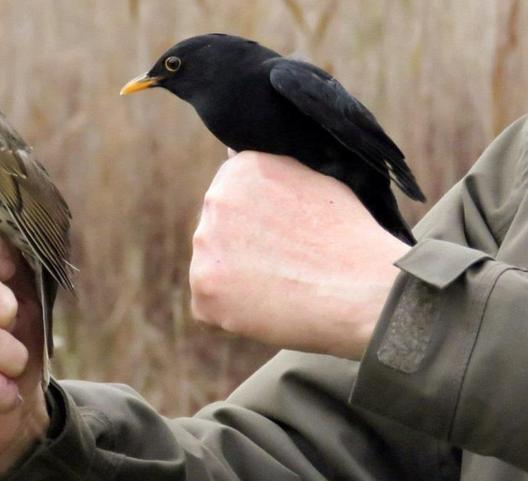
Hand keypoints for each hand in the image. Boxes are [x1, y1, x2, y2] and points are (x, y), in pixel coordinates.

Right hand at [0, 206, 48, 479]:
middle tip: (12, 320)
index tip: (10, 270)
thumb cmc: (13, 336)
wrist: (2, 403)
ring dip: (11, 356)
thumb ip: (21, 259)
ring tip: (12, 363)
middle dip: (2, 307)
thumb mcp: (27, 291)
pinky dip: (2, 391)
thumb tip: (25, 233)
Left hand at [190, 151, 409, 359]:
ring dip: (236, 283)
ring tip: (281, 288)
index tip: (283, 239)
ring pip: (211, 269)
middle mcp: (215, 201)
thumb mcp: (314, 180)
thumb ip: (271, 171)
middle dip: (242, 252)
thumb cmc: (348, 237)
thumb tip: (233, 154)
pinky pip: (209, 306)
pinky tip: (268, 309)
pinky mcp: (203, 290)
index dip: (258, 225)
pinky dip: (232, 314)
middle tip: (284, 266)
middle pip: (217, 234)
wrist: (362, 290)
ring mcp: (204, 246)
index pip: (231, 199)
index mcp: (240, 170)